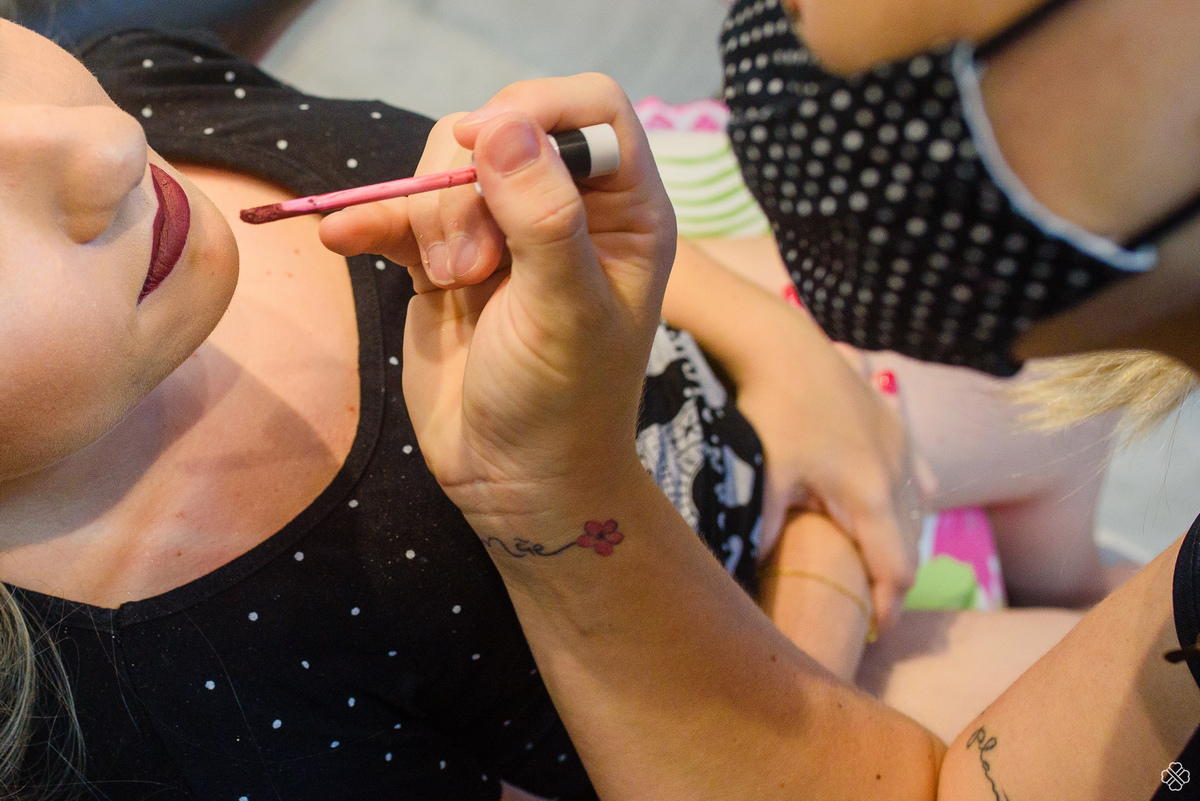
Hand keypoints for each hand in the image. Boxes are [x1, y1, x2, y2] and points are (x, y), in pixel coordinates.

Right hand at [320, 75, 676, 524]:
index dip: (537, 109)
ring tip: (449, 284)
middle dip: (467, 184)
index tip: (485, 149)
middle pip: (500, 129)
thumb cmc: (563, 403)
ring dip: (428, 215)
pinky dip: (369, 220)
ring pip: (445, 166)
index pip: (590, 108)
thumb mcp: (564, 309)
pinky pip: (399, 214)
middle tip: (470, 266)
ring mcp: (500, 233)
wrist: (515, 482)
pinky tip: (342, 240)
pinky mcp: (444, 261)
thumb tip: (503, 122)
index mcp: (623, 212)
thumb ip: (543, 216)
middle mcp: (564, 209)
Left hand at [740, 319, 927, 630]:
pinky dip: (908, 498)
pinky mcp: (894, 419)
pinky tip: (891, 503)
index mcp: (870, 495)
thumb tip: (752, 572)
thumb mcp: (764, 475)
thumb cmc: (770, 411)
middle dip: (893, 579)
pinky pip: (916, 472)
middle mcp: (898, 471)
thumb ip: (764, 529)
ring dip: (902, 538)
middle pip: (911, 544)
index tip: (873, 632)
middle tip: (870, 604)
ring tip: (877, 561)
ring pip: (918, 507)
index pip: (894, 570)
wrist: (783, 345)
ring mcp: (901, 442)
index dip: (887, 607)